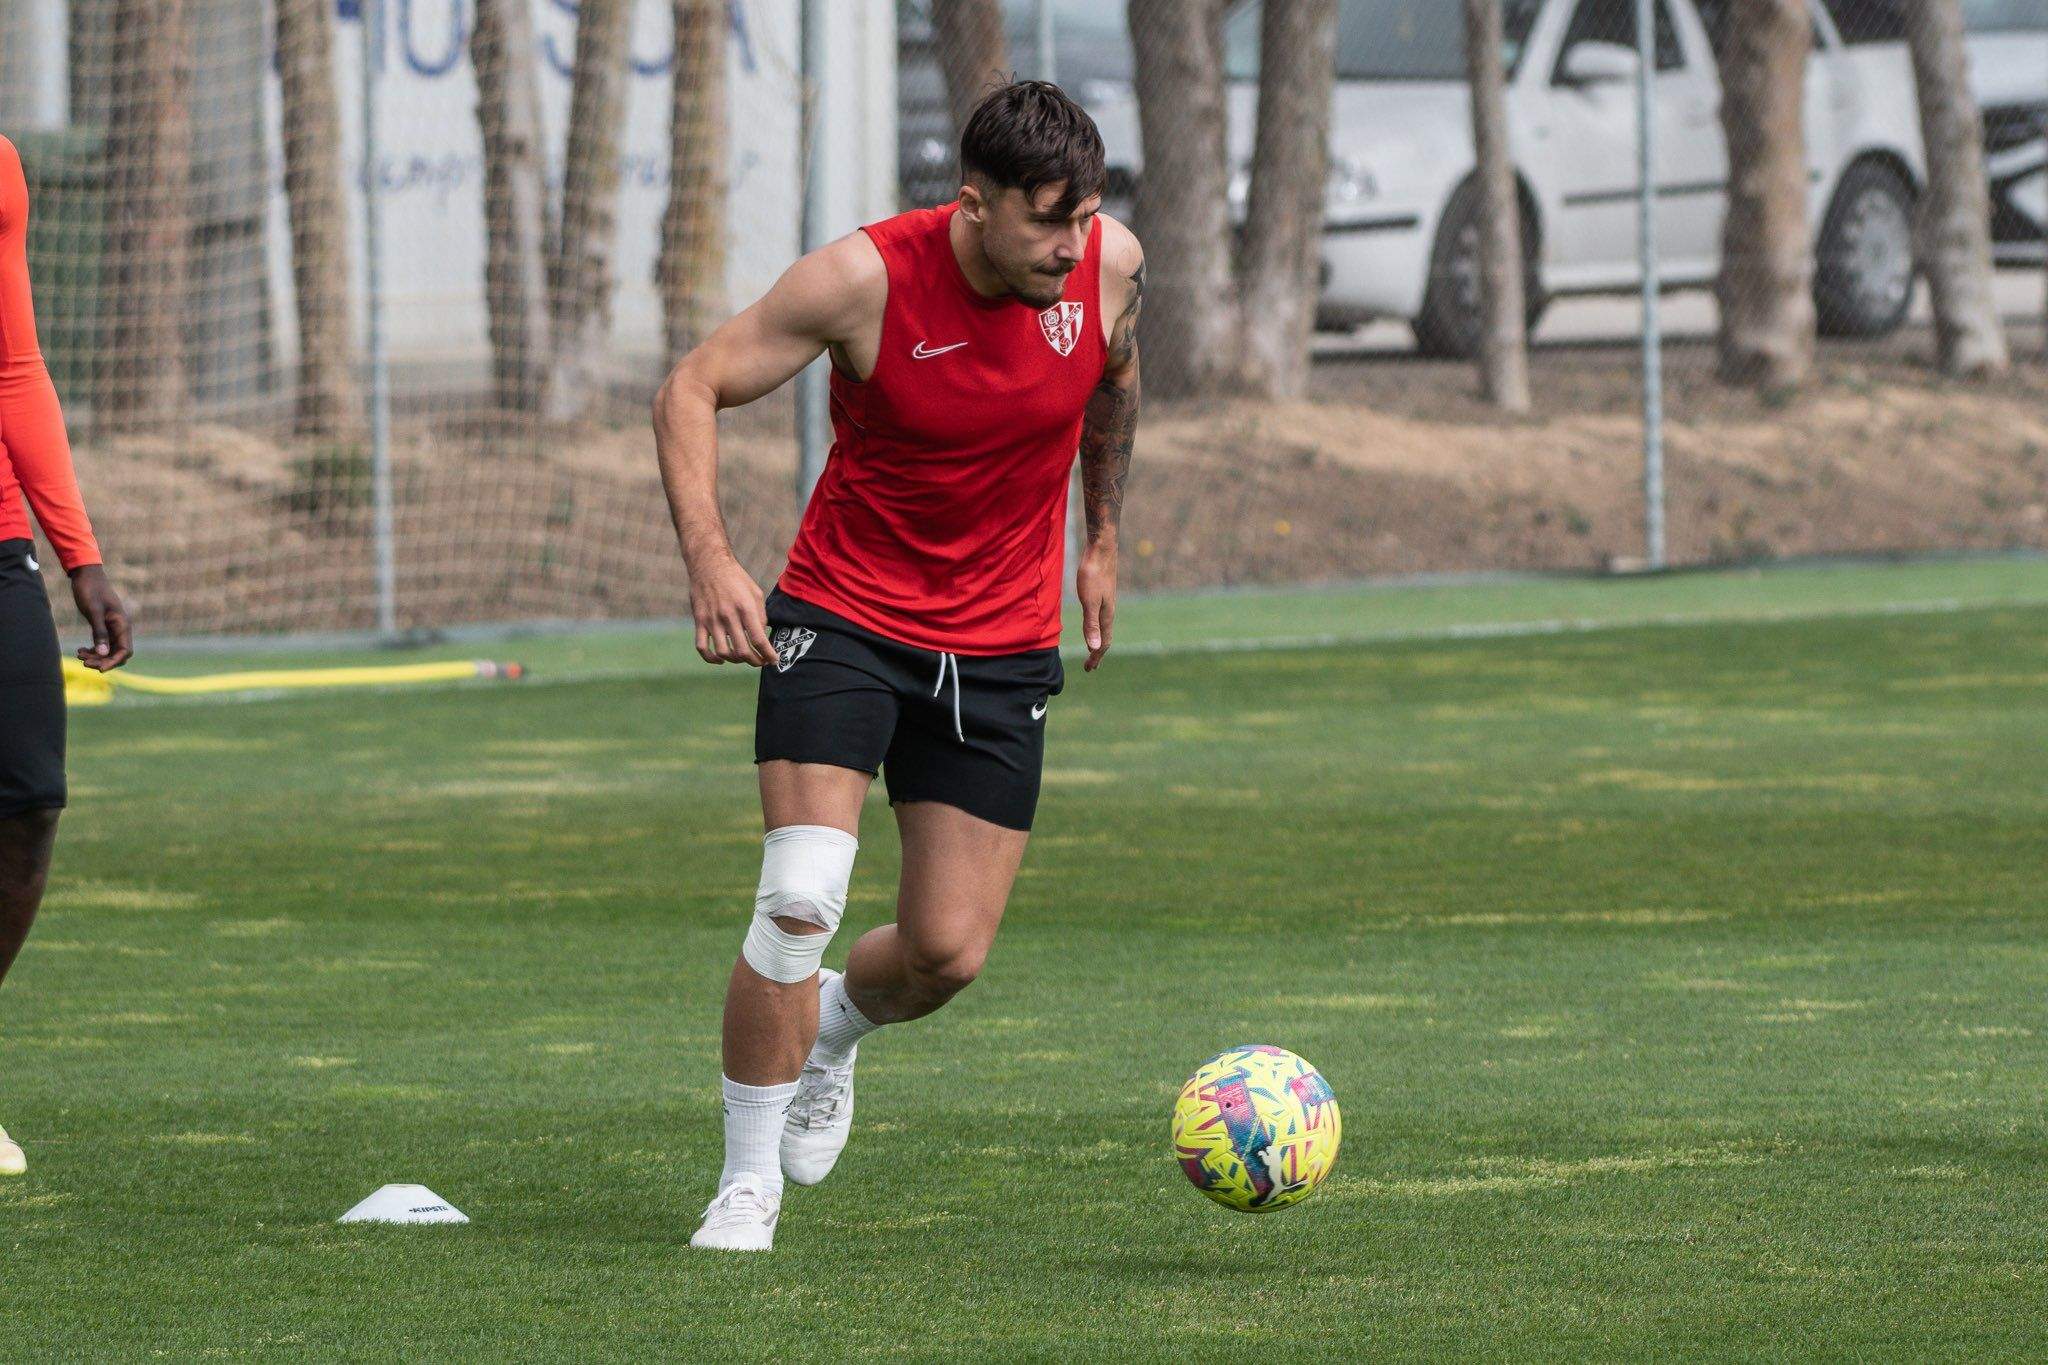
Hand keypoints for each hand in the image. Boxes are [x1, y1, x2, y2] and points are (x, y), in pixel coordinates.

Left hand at [69, 564, 132, 671]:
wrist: (86, 575)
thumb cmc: (91, 590)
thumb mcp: (94, 611)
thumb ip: (99, 632)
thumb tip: (102, 654)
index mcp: (122, 624)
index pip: (125, 650)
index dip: (113, 662)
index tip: (99, 669)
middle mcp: (120, 628)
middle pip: (117, 653)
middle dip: (102, 661)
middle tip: (83, 663)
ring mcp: (112, 627)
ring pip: (109, 650)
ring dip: (96, 656)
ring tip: (79, 656)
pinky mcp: (104, 625)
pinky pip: (102, 644)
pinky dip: (93, 650)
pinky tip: (80, 650)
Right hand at [687, 553, 774, 665]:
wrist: (709, 564)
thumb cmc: (736, 578)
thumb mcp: (756, 593)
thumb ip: (761, 615)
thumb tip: (762, 635)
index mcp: (745, 608)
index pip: (758, 639)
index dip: (768, 654)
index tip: (773, 660)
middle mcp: (728, 616)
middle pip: (742, 651)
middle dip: (754, 661)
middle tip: (759, 661)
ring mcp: (712, 619)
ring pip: (723, 652)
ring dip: (735, 660)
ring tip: (741, 658)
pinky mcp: (699, 620)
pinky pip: (702, 647)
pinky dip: (711, 658)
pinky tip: (720, 659)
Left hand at [1077, 542, 1116, 672]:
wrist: (1101, 549)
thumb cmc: (1093, 574)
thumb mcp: (1089, 601)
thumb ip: (1090, 624)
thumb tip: (1093, 648)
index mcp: (1106, 615)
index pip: (1102, 642)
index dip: (1095, 657)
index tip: (1088, 669)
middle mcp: (1108, 610)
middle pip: (1105, 636)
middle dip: (1097, 652)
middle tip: (1091, 666)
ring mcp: (1106, 601)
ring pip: (1103, 626)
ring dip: (1097, 639)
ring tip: (1092, 647)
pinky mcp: (1102, 592)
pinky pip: (1100, 615)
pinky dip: (1095, 625)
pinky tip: (1091, 622)